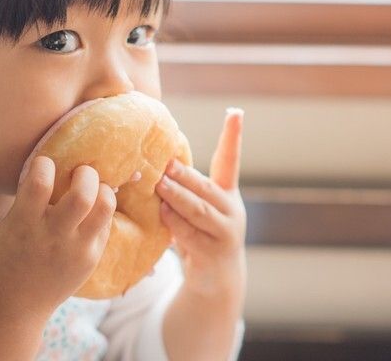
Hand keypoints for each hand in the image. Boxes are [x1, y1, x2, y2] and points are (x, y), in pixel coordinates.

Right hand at [0, 157, 115, 318]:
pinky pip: (106, 226)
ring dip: (101, 190)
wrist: (12, 314)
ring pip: (104, 209)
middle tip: (77, 170)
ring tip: (90, 186)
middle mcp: (53, 237)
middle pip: (82, 194)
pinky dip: (103, 210)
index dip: (43, 164)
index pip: (40, 183)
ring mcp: (76, 250)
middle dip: (84, 173)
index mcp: (22, 226)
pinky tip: (89, 208)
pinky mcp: (90, 260)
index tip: (41, 163)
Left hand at [155, 109, 245, 299]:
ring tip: (160, 184)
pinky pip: (192, 235)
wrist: (217, 279)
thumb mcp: (198, 208)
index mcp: (227, 193)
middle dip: (186, 174)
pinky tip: (162, 214)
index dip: (233, 136)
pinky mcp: (214, 253)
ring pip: (200, 210)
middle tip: (165, 162)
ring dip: (178, 196)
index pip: (230, 160)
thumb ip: (186, 189)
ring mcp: (226, 232)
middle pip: (207, 187)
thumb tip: (155, 161)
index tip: (235, 112)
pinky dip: (176, 223)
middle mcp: (231, 210)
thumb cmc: (200, 234)